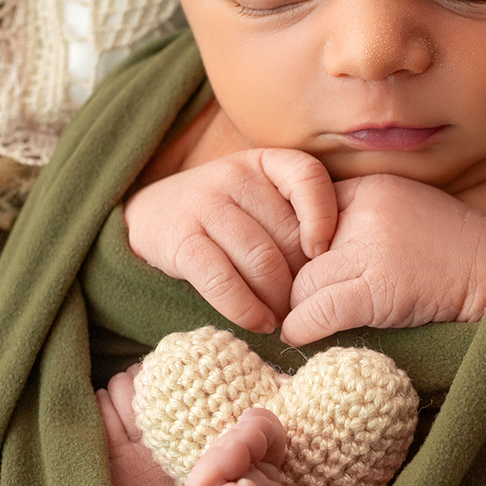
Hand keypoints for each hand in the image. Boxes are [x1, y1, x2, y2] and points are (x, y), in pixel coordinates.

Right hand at [123, 149, 337, 332]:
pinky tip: (258, 322)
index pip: (308, 177)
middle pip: (288, 235)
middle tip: (304, 305)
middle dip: (302, 280)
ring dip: (278, 301)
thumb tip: (336, 269)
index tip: (322, 253)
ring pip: (261, 261)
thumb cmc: (224, 215)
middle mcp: (235, 176)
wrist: (150, 216)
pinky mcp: (181, 240)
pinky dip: (246, 309)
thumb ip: (294, 218)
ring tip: (283, 318)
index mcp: (264, 163)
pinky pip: (223, 281)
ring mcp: (204, 206)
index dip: (323, 217)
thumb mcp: (260, 199)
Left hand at [282, 174, 485, 345]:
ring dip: (297, 309)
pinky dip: (302, 328)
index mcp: (370, 188)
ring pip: (302, 283)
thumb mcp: (402, 211)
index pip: (303, 212)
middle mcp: (367, 212)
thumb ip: (356, 219)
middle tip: (290, 303)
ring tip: (298, 323)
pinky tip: (298, 336)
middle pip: (296, 250)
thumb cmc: (451, 251)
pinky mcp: (381, 288)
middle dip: (292, 281)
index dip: (293, 248)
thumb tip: (301, 251)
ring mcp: (374, 249)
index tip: (294, 271)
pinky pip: (318, 310)